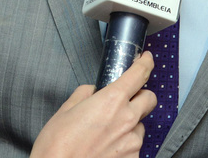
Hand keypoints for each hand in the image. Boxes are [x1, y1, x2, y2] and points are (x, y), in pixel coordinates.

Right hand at [30, 51, 156, 157]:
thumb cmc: (57, 145)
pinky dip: (124, 144)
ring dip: (129, 123)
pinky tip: (106, 147)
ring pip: (140, 125)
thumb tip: (95, 92)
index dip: (145, 63)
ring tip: (106, 132)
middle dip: (140, 95)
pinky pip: (134, 146)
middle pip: (149, 99)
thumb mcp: (66, 109)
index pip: (139, 74)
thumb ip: (86, 94)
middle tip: (126, 99)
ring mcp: (132, 143)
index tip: (146, 60)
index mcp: (112, 101)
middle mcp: (127, 120)